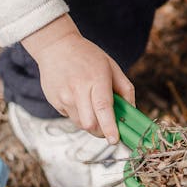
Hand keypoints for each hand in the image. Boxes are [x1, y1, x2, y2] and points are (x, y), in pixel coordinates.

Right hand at [22, 16, 134, 143]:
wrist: (56, 46)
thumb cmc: (89, 57)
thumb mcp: (112, 67)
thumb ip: (125, 90)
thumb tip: (132, 112)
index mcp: (96, 79)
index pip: (103, 108)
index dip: (109, 127)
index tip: (114, 140)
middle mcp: (78, 90)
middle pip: (90, 124)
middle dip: (102, 131)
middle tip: (108, 127)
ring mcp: (63, 96)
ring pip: (80, 124)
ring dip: (91, 123)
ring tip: (91, 105)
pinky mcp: (54, 101)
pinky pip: (70, 117)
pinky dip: (79, 115)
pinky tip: (78, 99)